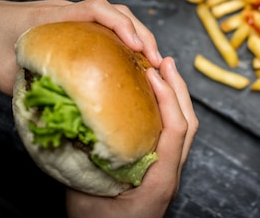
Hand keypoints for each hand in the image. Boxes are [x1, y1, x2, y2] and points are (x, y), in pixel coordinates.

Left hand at [0, 0, 161, 94]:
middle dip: (142, 33)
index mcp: (53, 17)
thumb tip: (64, 117)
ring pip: (115, 20)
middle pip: (117, 12)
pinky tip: (129, 67)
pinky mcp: (73, 29)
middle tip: (158, 62)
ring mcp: (73, 19)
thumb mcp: (2, 72)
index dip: (123, 26)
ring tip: (152, 65)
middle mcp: (68, 13)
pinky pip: (105, 32)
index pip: (98, 9)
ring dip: (137, 38)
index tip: (138, 48)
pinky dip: (123, 45)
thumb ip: (32, 90)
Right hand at [66, 57, 197, 217]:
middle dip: (179, 89)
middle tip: (164, 62)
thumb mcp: (84, 196)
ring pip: (185, 129)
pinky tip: (152, 98)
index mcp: (159, 181)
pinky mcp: (162, 171)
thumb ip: (81, 163)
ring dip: (177, 97)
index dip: (167, 98)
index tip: (151, 74)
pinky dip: (167, 111)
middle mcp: (170, 175)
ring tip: (162, 71)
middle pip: (188, 125)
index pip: (176, 131)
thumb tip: (71, 126)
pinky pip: (173, 135)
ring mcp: (169, 173)